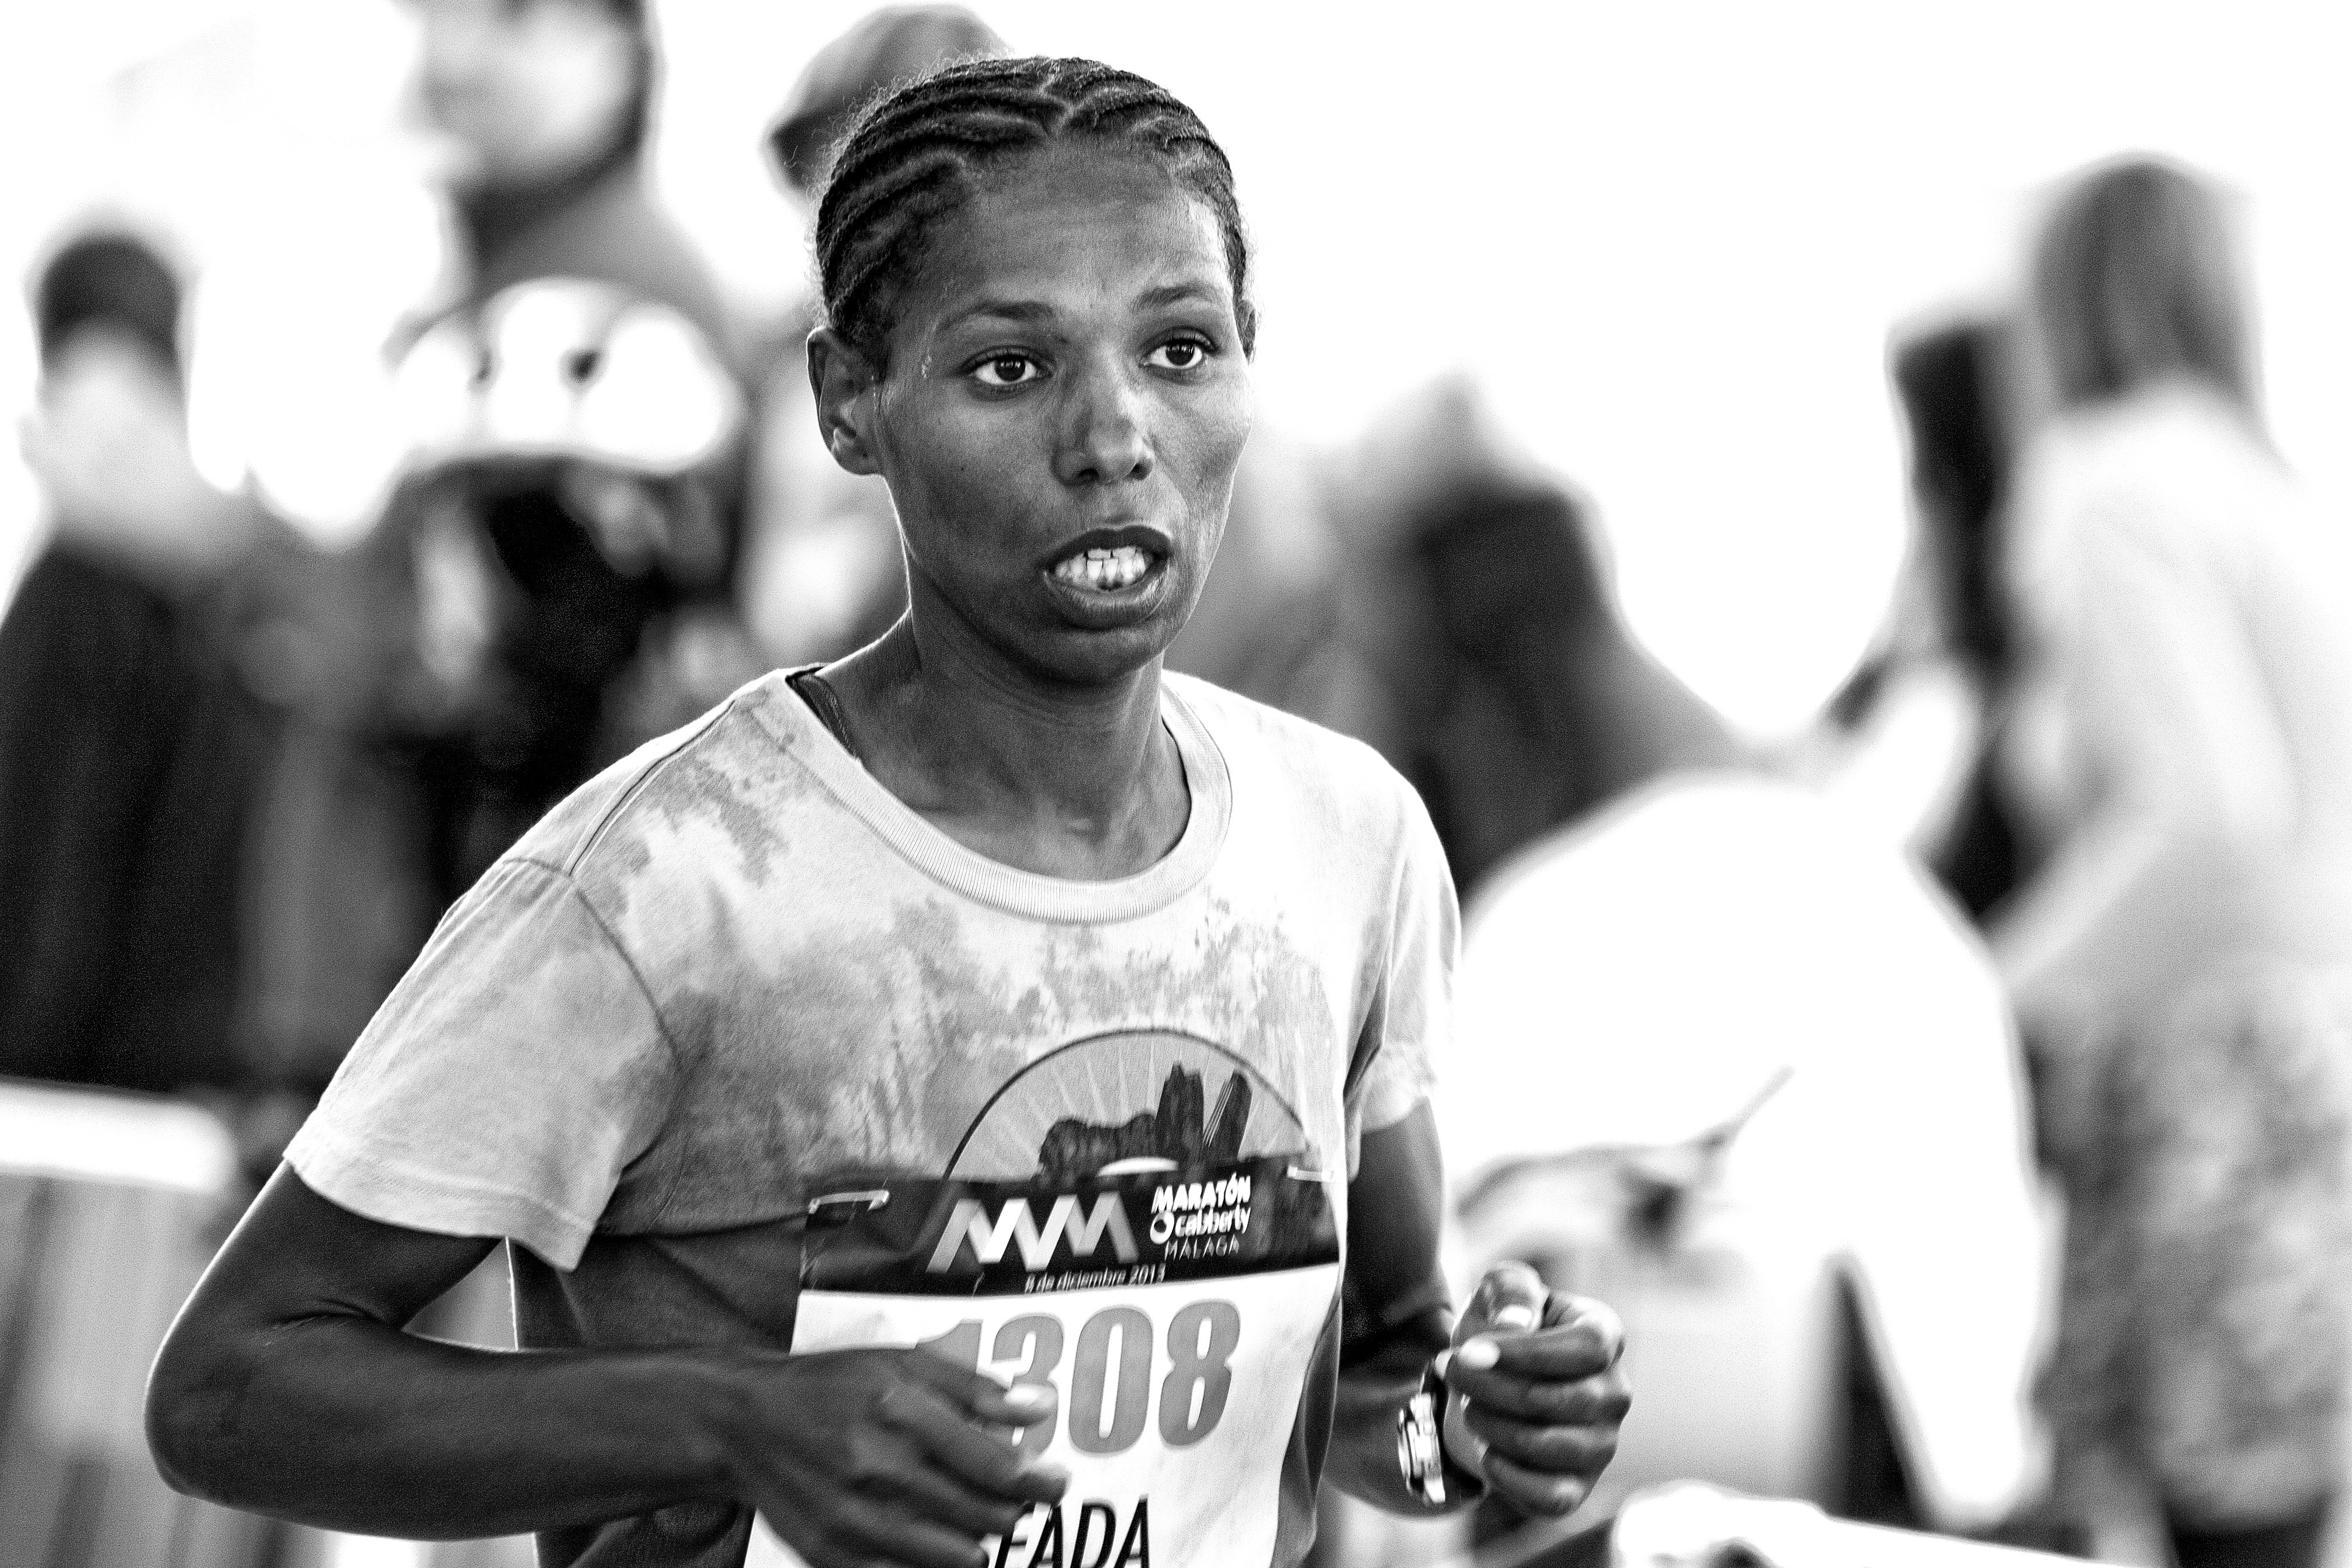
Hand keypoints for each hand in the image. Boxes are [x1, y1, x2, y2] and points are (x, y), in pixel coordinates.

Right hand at [727, 1345, 1068, 1567]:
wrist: (745, 1424)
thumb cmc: (832, 1385)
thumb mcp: (901, 1363)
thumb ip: (975, 1388)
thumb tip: (1043, 1407)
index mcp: (899, 1411)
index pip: (993, 1465)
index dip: (1037, 1481)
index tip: (1057, 1483)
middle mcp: (877, 1467)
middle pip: (981, 1514)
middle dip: (1014, 1512)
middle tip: (1019, 1502)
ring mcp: (853, 1518)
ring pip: (954, 1555)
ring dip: (980, 1542)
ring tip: (981, 1522)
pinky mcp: (833, 1554)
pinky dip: (934, 1564)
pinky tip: (937, 1540)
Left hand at [1438, 1261, 1629, 1518]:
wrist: (1485, 1384)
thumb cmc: (1500, 1329)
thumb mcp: (1498, 1291)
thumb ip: (1509, 1290)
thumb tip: (1516, 1325)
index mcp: (1604, 1336)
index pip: (1586, 1348)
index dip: (1525, 1353)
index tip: (1468, 1351)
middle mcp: (1615, 1393)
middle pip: (1556, 1399)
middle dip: (1488, 1388)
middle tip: (1451, 1371)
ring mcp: (1602, 1445)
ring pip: (1545, 1446)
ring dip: (1489, 1425)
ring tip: (1471, 1405)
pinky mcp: (1578, 1487)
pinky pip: (1547, 1495)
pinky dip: (1503, 1472)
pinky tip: (1487, 1448)